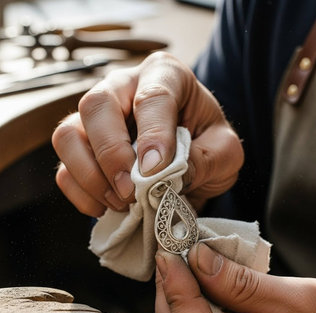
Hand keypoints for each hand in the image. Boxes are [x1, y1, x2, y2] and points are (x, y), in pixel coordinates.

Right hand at [52, 52, 242, 216]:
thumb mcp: (225, 152)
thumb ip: (207, 158)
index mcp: (165, 76)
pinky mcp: (82, 148)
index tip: (156, 170)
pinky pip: (63, 169)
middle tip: (131, 191)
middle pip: (96, 106)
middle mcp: (122, 87)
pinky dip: (81, 193)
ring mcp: (96, 118)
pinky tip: (107, 206)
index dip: (152, 135)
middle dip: (111, 154)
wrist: (193, 160)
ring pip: (67, 135)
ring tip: (121, 202)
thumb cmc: (208, 147)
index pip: (151, 96)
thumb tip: (167, 174)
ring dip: (90, 175)